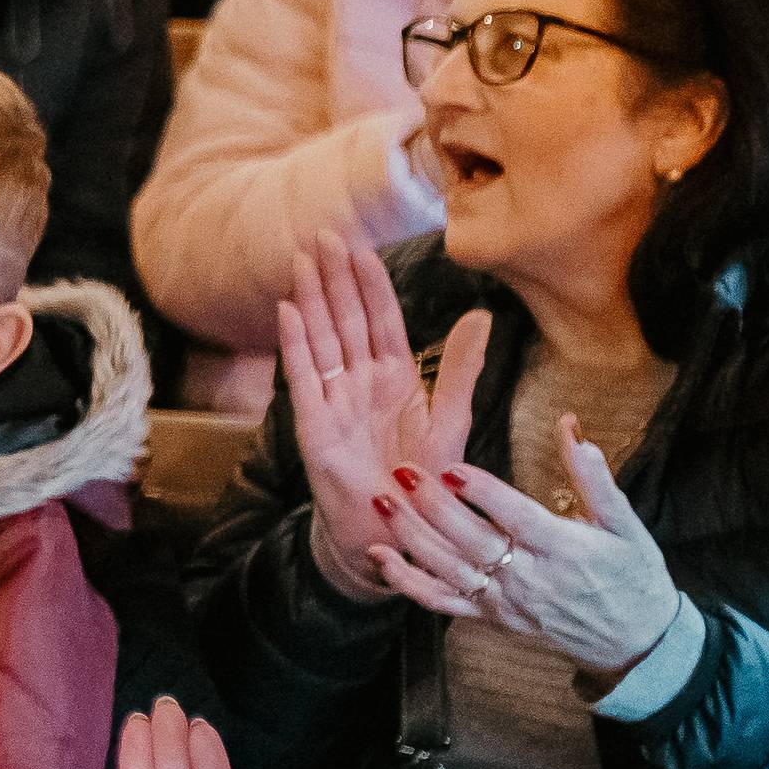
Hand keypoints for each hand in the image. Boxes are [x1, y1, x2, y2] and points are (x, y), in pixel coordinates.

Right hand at [271, 236, 484, 604]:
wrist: (396, 533)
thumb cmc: (424, 483)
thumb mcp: (450, 419)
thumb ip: (460, 367)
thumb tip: (481, 314)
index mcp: (396, 378)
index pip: (381, 319)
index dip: (370, 283)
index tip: (361, 246)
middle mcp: (361, 383)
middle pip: (345, 319)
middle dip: (334, 277)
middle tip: (322, 234)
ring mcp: (334, 401)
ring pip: (321, 338)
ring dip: (310, 298)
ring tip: (301, 260)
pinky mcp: (314, 424)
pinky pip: (303, 376)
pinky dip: (295, 343)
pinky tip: (288, 310)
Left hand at [373, 414, 682, 672]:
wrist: (635, 640)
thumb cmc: (634, 575)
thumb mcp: (626, 526)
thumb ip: (596, 479)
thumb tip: (573, 429)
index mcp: (564, 550)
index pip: (515, 518)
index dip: (482, 493)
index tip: (452, 468)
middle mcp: (530, 578)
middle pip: (472, 541)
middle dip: (432, 506)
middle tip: (402, 472)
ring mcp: (507, 602)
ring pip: (449, 570)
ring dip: (411, 537)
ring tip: (383, 502)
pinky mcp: (493, 618)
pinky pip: (443, 603)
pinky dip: (407, 583)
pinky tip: (379, 557)